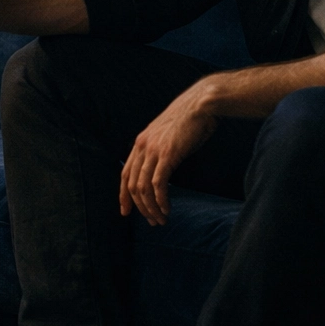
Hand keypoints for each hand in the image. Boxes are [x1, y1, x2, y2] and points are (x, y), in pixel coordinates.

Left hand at [120, 83, 217, 225]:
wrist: (200, 104)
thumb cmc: (190, 120)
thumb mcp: (167, 135)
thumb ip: (160, 151)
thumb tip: (161, 168)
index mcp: (140, 142)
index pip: (125, 174)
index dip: (123, 195)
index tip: (126, 212)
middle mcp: (142, 147)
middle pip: (133, 185)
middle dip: (140, 207)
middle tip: (151, 221)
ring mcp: (154, 150)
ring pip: (144, 188)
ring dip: (151, 208)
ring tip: (161, 220)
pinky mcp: (168, 154)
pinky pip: (159, 184)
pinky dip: (161, 201)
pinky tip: (167, 209)